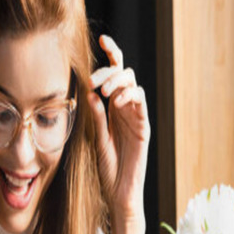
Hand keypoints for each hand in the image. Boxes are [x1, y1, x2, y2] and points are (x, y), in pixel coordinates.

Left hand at [88, 35, 150, 225]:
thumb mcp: (96, 139)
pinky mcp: (143, 127)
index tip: (101, 39)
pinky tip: (117, 102)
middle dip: (109, 71)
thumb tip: (89, 92)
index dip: (110, 55)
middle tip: (95, 82)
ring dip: (118, 82)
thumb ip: (95, 116)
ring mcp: (136, 117)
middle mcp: (126, 108)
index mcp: (113, 108)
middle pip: (124, 73)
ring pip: (133, 84)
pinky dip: (130, 97)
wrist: (119, 193)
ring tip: (105, 91)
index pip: (113, 75)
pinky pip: (141, 103)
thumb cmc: (107, 170)